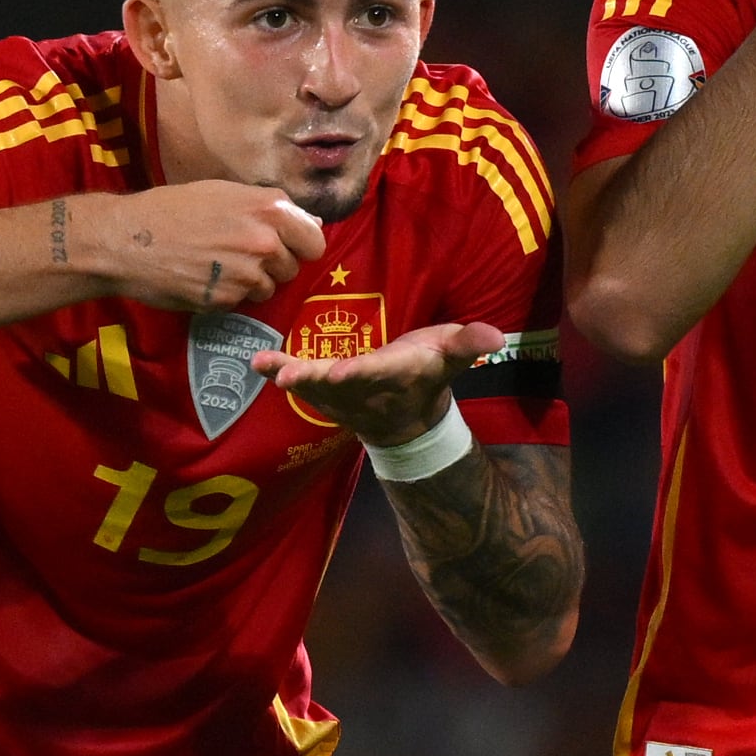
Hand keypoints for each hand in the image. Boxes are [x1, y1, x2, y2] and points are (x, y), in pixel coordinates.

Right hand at [79, 182, 325, 309]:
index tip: (288, 246)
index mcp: (269, 209)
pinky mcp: (227, 300)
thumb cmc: (173, 209)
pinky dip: (227, 295)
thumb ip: (271, 207)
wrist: (127, 240)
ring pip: (268, 288)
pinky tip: (204, 279)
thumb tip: (312, 222)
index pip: (315, 241)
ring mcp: (246, 274)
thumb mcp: (226, 192)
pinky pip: (241, 302)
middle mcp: (264, 242)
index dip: (302, 245)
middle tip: (240, 253)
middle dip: (273, 264)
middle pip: (292, 267)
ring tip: (218, 265)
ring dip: (251, 282)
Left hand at [252, 322, 504, 445]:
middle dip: (315, 379)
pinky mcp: (325, 390)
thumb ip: (469, 343)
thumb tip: (497, 336)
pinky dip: (279, 371)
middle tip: (290, 377)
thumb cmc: (428, 372)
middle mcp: (364, 387)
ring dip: (289, 375)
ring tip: (266, 365)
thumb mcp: (451, 355)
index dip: (360, 373)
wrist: (407, 418)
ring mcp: (341, 393)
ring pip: (313, 384)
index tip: (342, 372)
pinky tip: (257, 362)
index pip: (377, 373)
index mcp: (395, 374)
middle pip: (337, 383)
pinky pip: (300, 379)